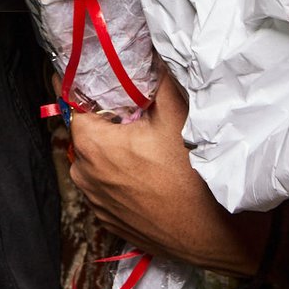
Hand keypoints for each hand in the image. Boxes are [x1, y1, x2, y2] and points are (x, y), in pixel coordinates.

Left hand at [68, 76, 270, 275]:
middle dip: (106, 124)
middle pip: (86, 136)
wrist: (214, 236)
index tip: (101, 83)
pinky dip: (120, 179)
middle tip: (136, 115)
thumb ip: (159, 78)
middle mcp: (85, 177)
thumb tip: (153, 53)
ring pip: (96, 164)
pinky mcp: (111, 223)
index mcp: (93, 146)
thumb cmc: (193, 177)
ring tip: (146, 148)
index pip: (74, 106)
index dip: (89, 92)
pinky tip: (148, 176)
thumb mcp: (178, 115)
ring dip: (113, 153)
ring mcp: (97, 204)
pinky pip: (107, 189)